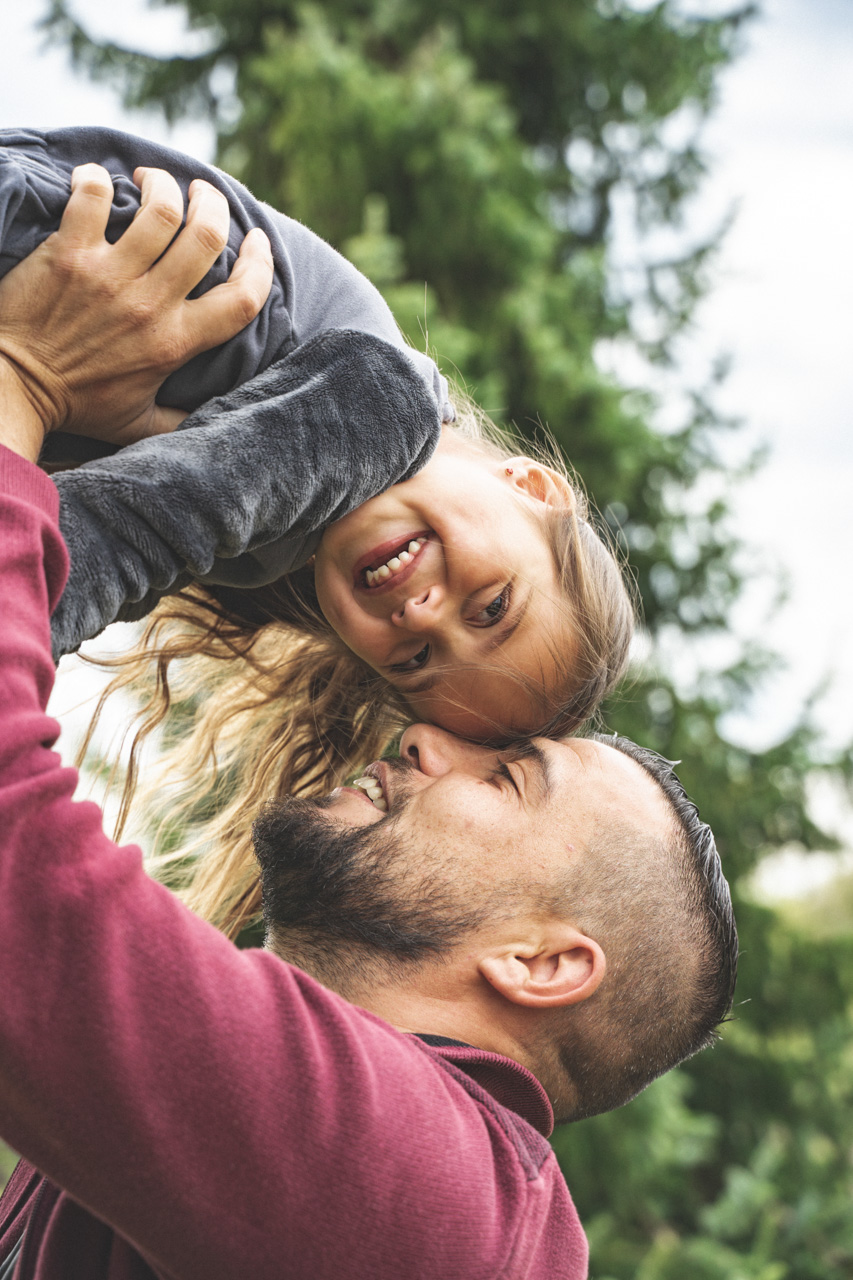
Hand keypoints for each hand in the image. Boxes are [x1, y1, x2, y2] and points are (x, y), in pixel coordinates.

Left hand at [0, 163, 273, 453]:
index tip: (257, 241)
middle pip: (205, 236)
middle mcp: (149, 305)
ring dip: (164, 184)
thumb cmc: (76, 405)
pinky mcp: (68, 254)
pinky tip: (98, 180)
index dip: (260, 264)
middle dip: (212, 204)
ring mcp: (108, 276)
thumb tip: (215, 413)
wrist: (14, 388)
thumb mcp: (138, 424)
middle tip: (201, 194)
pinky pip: (93, 196)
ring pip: (159, 209)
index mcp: (175, 342)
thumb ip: (181, 418)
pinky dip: (98, 179)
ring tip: (154, 179)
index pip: (242, 299)